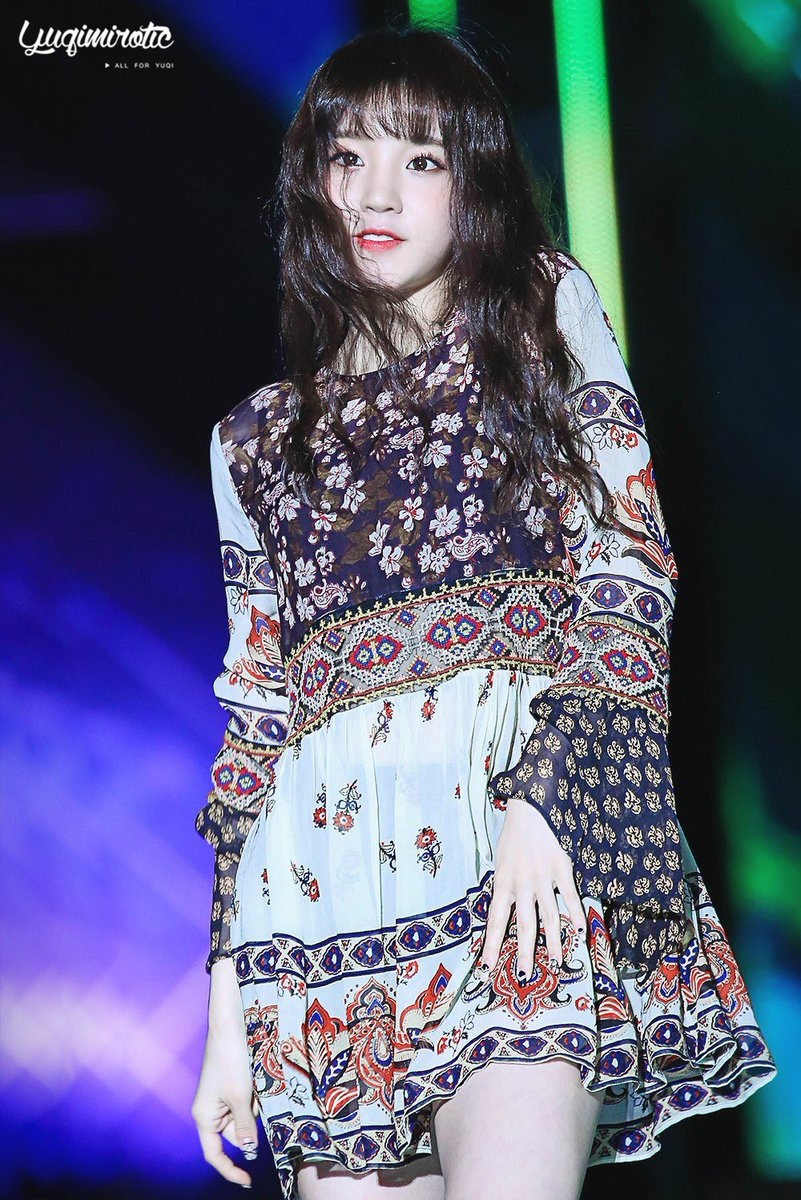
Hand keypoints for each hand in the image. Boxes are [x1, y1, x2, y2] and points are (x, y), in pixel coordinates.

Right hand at [192, 957, 258, 1187]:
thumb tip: (248, 1149)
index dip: (230, 1170)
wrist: (231, 1026)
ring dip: (254, 1108)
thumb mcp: (241, 1096)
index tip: (248, 1181)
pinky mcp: (231, 1086)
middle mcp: (210, 1110)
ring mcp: (220, 1097)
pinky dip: (255, 1097)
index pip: (214, 1154)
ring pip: (243, 1117)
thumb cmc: (231, 1060)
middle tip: (257, 1101)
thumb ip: (244, 1126)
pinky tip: (256, 1080)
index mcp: (204, 1116)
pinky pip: (246, 1102)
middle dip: (250, 1123)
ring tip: (255, 1084)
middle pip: (233, 1134)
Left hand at [479, 797, 585, 980]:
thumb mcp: (499, 864)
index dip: (491, 945)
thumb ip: (503, 889)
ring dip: (554, 942)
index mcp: (502, 883)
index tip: (487, 967)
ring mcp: (543, 877)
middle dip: (524, 952)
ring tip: (556, 962)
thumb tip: (502, 917)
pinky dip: (576, 914)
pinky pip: (569, 896)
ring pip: (549, 916)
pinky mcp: (561, 868)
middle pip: (524, 925)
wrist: (530, 808)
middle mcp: (521, 884)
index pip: (495, 920)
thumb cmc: (512, 838)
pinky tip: (581, 931)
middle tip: (525, 974)